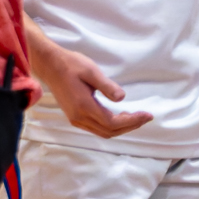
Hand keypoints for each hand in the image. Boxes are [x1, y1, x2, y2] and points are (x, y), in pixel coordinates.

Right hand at [35, 39, 152, 137]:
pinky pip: (96, 128)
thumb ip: (107, 86)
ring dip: (121, 128)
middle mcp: (79, 117)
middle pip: (110, 131)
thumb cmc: (71, 65)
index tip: (147, 115)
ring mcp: (75, 119)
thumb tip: (122, 98)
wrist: (50, 66)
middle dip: (130, 126)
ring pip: (103, 132)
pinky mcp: (74, 117)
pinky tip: (118, 117)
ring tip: (135, 117)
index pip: (112, 122)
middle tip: (145, 117)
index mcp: (84, 106)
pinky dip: (111, 126)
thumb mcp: (91, 71)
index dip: (132, 121)